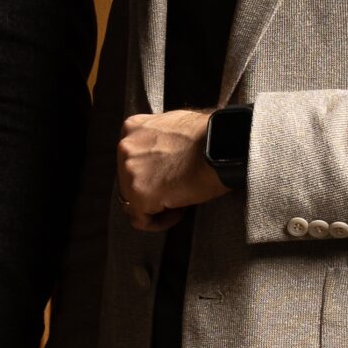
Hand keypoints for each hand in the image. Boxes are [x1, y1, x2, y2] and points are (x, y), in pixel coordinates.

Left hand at [118, 109, 225, 232]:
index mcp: (132, 127)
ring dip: (156, 206)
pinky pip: (142, 220)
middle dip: (152, 190)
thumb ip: (157, 141)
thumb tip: (158, 159)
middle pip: (128, 182)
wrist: (223, 145)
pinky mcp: (139, 194)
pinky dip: (159, 222)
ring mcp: (129, 171)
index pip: (130, 161)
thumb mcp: (173, 125)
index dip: (150, 174)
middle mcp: (125, 147)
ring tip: (181, 200)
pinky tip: (180, 211)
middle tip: (178, 190)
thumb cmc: (210, 137)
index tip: (170, 177)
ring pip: (133, 202)